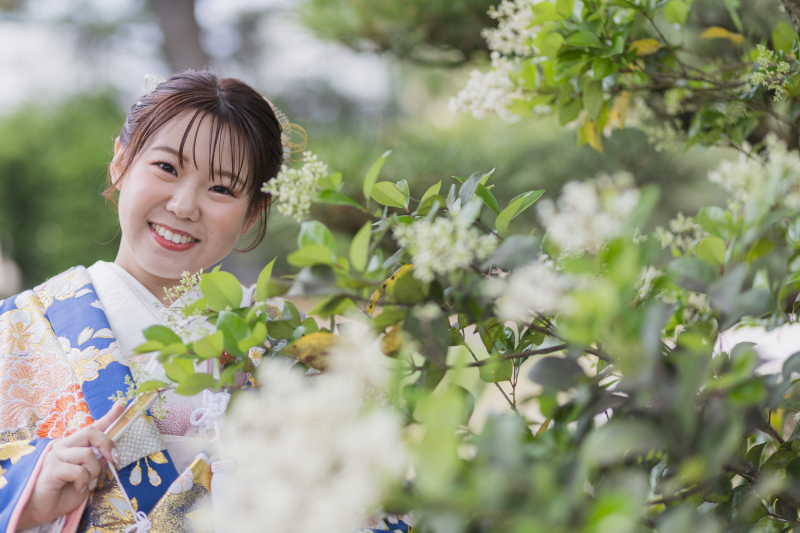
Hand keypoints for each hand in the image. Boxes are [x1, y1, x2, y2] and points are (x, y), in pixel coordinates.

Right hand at [16, 401, 124, 529]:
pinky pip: (79, 471)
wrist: (40, 510)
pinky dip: (83, 481)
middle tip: (114, 460)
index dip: (109, 416)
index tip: (123, 404)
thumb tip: (110, 452)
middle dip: (107, 445)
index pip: (93, 426)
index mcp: (73, 445)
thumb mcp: (87, 475)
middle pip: (92, 432)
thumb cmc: (63, 492)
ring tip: (87, 483)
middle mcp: (63, 445)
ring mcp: (56, 455)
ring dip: (94, 472)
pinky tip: (77, 487)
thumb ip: (96, 461)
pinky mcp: (52, 468)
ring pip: (88, 454)